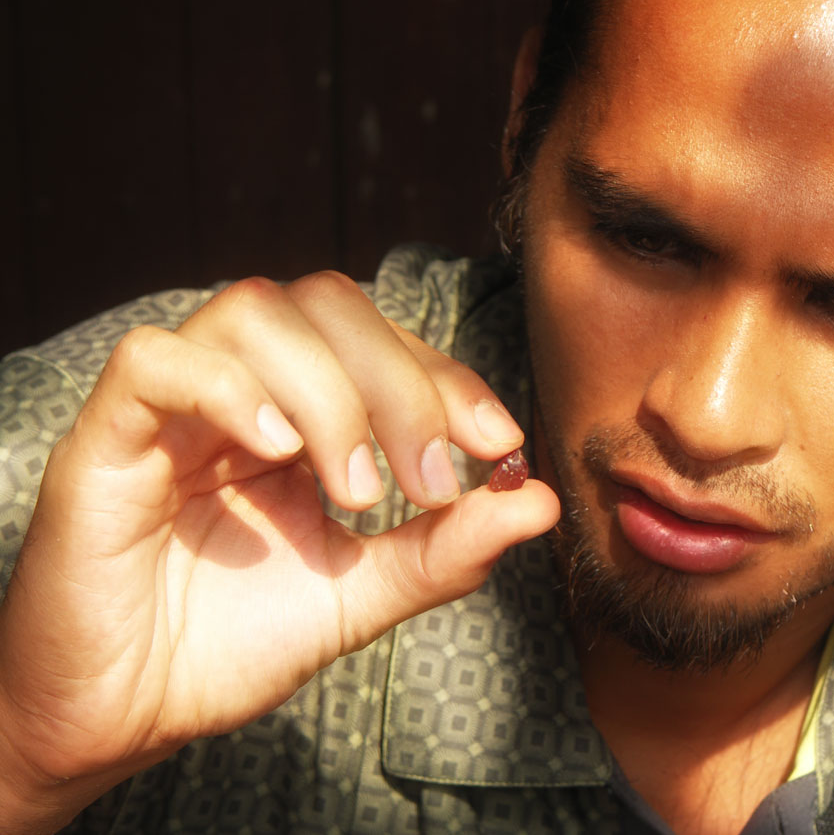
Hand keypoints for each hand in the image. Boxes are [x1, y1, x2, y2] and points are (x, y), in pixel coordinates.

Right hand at [0, 272, 559, 831]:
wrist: (125, 715)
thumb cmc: (235, 645)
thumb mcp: (360, 594)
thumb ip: (444, 549)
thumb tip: (541, 501)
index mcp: (302, 413)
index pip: (383, 342)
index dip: (447, 379)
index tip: (498, 446)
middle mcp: (242, 389)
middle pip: (328, 306)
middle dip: (401, 383)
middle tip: (427, 483)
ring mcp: (173, 406)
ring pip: (256, 314)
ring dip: (330, 394)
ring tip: (355, 490)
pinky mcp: (105, 436)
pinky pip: (156, 362)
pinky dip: (230, 390)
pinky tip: (277, 453)